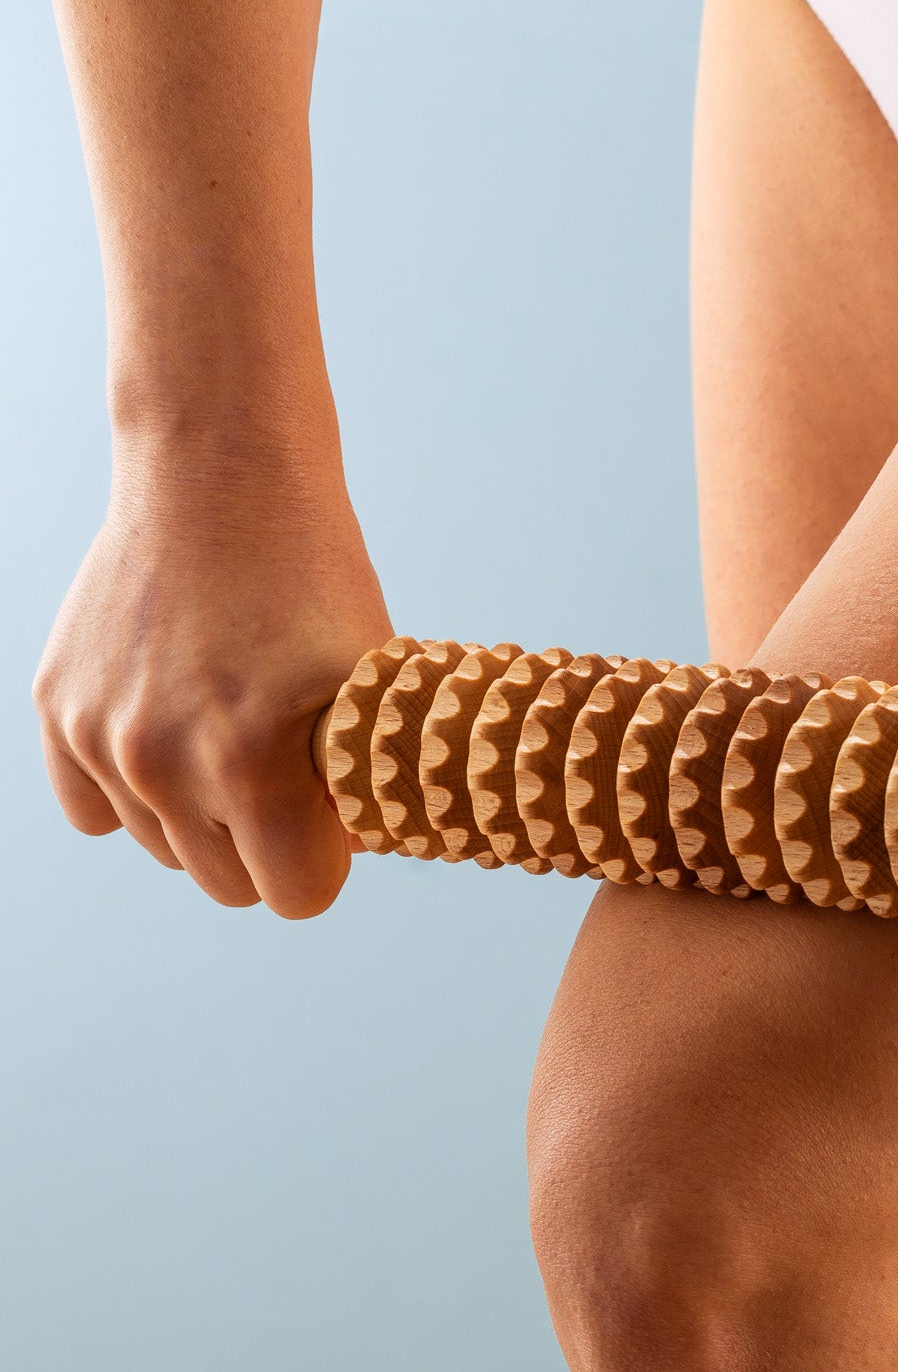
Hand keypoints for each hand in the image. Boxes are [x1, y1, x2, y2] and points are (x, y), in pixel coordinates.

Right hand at [33, 425, 391, 916]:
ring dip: (205, 813)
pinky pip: (96, 812)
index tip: (334, 808)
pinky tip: (173, 726)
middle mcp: (162, 762)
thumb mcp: (369, 680)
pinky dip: (135, 790)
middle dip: (270, 842)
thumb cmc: (314, 577)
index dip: (328, 855)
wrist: (219, 474)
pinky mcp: (55, 709)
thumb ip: (361, 782)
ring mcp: (98, 737)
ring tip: (234, 725)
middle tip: (290, 766)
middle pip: (230, 884)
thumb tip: (350, 853)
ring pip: (166, 849)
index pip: (299, 897)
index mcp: (252, 763)